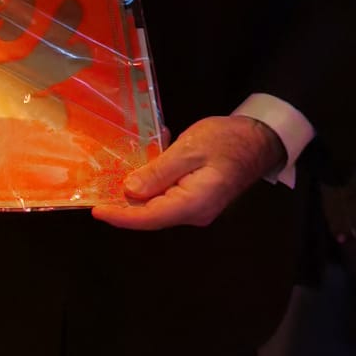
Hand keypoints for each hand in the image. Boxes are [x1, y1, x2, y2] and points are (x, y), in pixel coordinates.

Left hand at [92, 116, 285, 230]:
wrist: (258, 138)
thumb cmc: (227, 141)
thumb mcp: (189, 150)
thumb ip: (159, 172)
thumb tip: (130, 192)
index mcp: (193, 204)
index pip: (149, 217)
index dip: (120, 216)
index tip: (96, 210)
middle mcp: (194, 212)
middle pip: (150, 213)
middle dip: (123, 202)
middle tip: (98, 187)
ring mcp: (196, 206)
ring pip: (157, 202)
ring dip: (137, 186)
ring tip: (117, 168)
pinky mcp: (195, 196)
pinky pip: (167, 192)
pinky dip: (154, 177)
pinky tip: (150, 154)